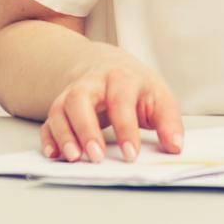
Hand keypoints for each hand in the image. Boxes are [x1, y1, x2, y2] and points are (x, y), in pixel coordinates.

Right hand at [39, 53, 183, 162]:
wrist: (108, 65)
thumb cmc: (136, 86)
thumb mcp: (159, 96)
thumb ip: (169, 121)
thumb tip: (175, 147)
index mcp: (121, 78)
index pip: (121, 102)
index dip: (126, 129)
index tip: (131, 154)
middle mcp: (92, 84)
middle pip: (81, 100)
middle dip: (87, 129)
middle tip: (96, 157)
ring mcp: (72, 94)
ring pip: (60, 110)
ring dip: (64, 135)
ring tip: (74, 158)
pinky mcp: (60, 108)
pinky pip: (48, 122)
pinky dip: (48, 139)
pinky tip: (54, 155)